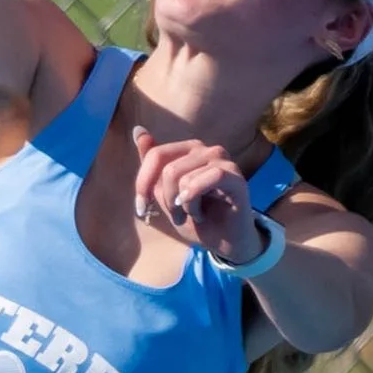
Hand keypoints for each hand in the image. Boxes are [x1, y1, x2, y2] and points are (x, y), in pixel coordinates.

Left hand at [133, 125, 270, 268]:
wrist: (224, 243)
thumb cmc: (196, 218)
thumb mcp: (165, 194)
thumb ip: (152, 164)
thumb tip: (138, 130)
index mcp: (189, 150)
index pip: (156, 154)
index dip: (143, 183)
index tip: (141, 209)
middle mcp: (206, 150)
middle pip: (169, 170)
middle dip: (167, 200)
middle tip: (178, 216)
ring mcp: (222, 160)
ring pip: (184, 177)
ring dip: (182, 206)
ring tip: (193, 215)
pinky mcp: (235, 176)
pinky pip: (209, 178)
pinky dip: (196, 200)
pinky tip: (200, 215)